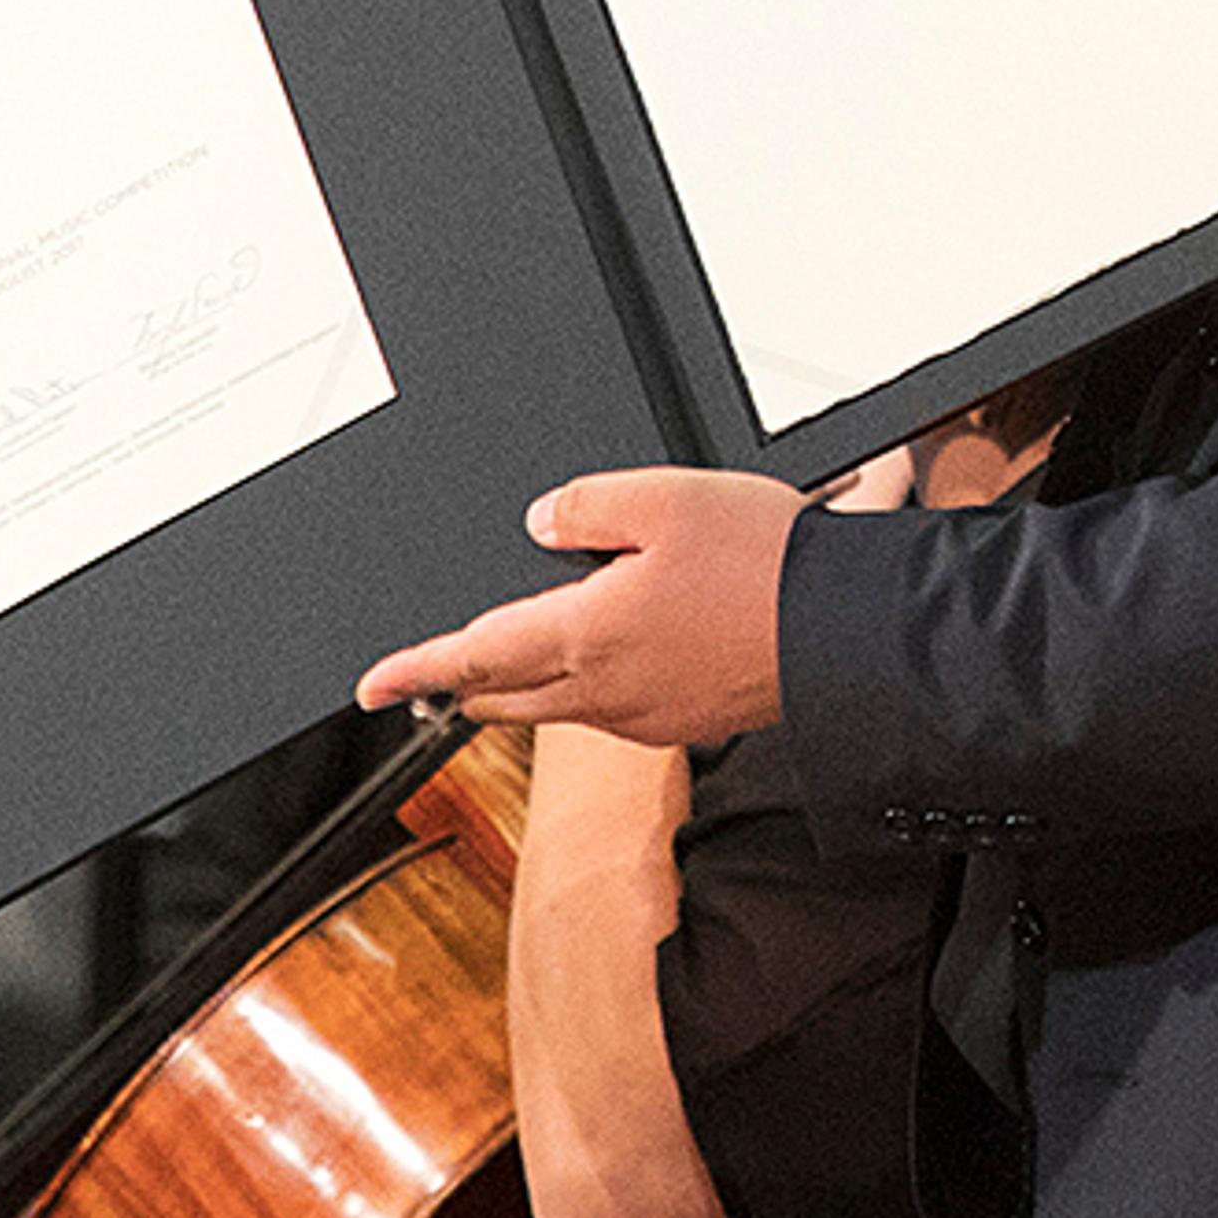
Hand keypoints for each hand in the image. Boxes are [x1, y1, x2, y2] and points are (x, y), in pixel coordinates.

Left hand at [357, 467, 799, 748]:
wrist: (846, 631)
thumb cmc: (766, 564)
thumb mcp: (663, 497)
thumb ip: (588, 505)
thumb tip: (544, 522)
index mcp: (588, 634)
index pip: (475, 655)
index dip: (416, 666)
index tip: (371, 683)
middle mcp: (609, 689)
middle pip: (508, 696)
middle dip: (463, 685)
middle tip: (432, 675)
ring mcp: (650, 714)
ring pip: (563, 704)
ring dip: (528, 684)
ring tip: (514, 656)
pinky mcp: (690, 720)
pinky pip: (616, 708)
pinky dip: (593, 684)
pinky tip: (617, 653)